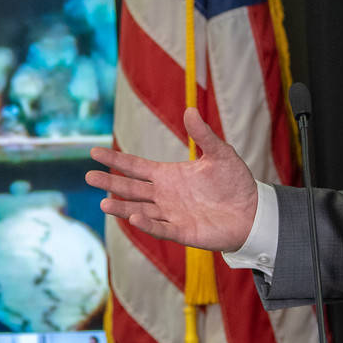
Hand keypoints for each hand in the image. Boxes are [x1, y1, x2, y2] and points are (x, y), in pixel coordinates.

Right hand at [87, 108, 257, 251]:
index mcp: (168, 175)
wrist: (253, 211)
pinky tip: (134, 217)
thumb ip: (203, 135)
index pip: (136, 167)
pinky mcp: (182, 232)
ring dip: (122, 207)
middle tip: (88, 176)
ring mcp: (171, 214)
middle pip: (131, 188)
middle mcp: (164, 195)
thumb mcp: (220, 154)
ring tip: (103, 202)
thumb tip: (190, 110)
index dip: (116, 160)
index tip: (94, 152)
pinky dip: (147, 224)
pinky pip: (160, 228)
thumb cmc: (235, 182)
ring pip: (139, 210)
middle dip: (110, 182)